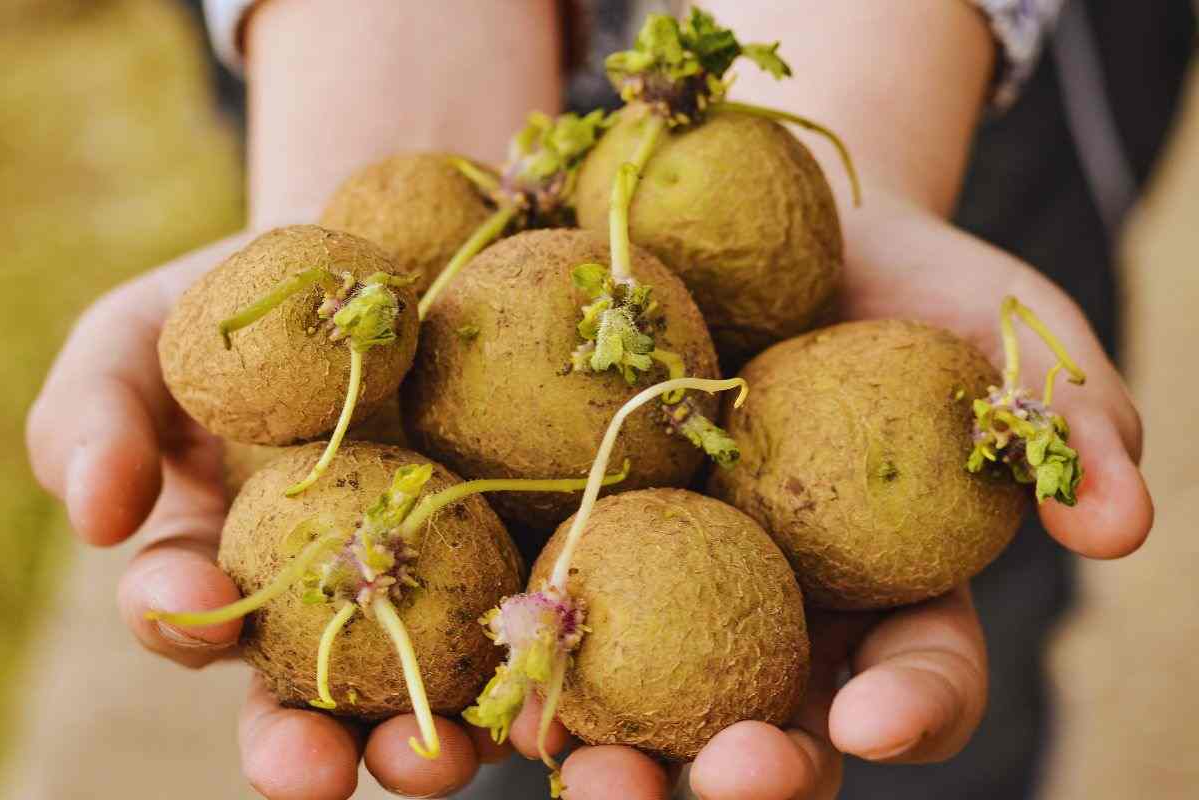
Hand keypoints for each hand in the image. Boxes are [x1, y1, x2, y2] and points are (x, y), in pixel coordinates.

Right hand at [25, 233, 510, 798]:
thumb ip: (94, 414)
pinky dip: (525, 668)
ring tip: (441, 760)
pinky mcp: (503, 560)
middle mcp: (318, 598)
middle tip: (314, 770)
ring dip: (424, 746)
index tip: (197, 613)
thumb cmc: (242, 300)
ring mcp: (418, 586)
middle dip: (303, 749)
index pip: (186, 616)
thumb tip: (96, 515)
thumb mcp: (142, 335)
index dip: (180, 625)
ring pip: (418, 694)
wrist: (377, 258)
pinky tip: (543, 690)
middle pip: (304, 696)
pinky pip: (515, 626)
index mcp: (220, 558)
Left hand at [503, 195, 1152, 798]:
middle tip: (720, 775)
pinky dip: (527, 662)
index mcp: (893, 594)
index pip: (918, 678)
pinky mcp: (592, 541)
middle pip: (770, 728)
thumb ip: (1075, 418)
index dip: (911, 710)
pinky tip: (494, 681)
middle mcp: (785, 614)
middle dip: (746, 774)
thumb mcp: (1013, 331)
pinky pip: (555, 614)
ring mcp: (682, 585)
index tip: (876, 718)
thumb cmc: (917, 287)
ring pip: (649, 705)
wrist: (787, 232)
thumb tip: (1124, 523)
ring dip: (616, 759)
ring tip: (585, 768)